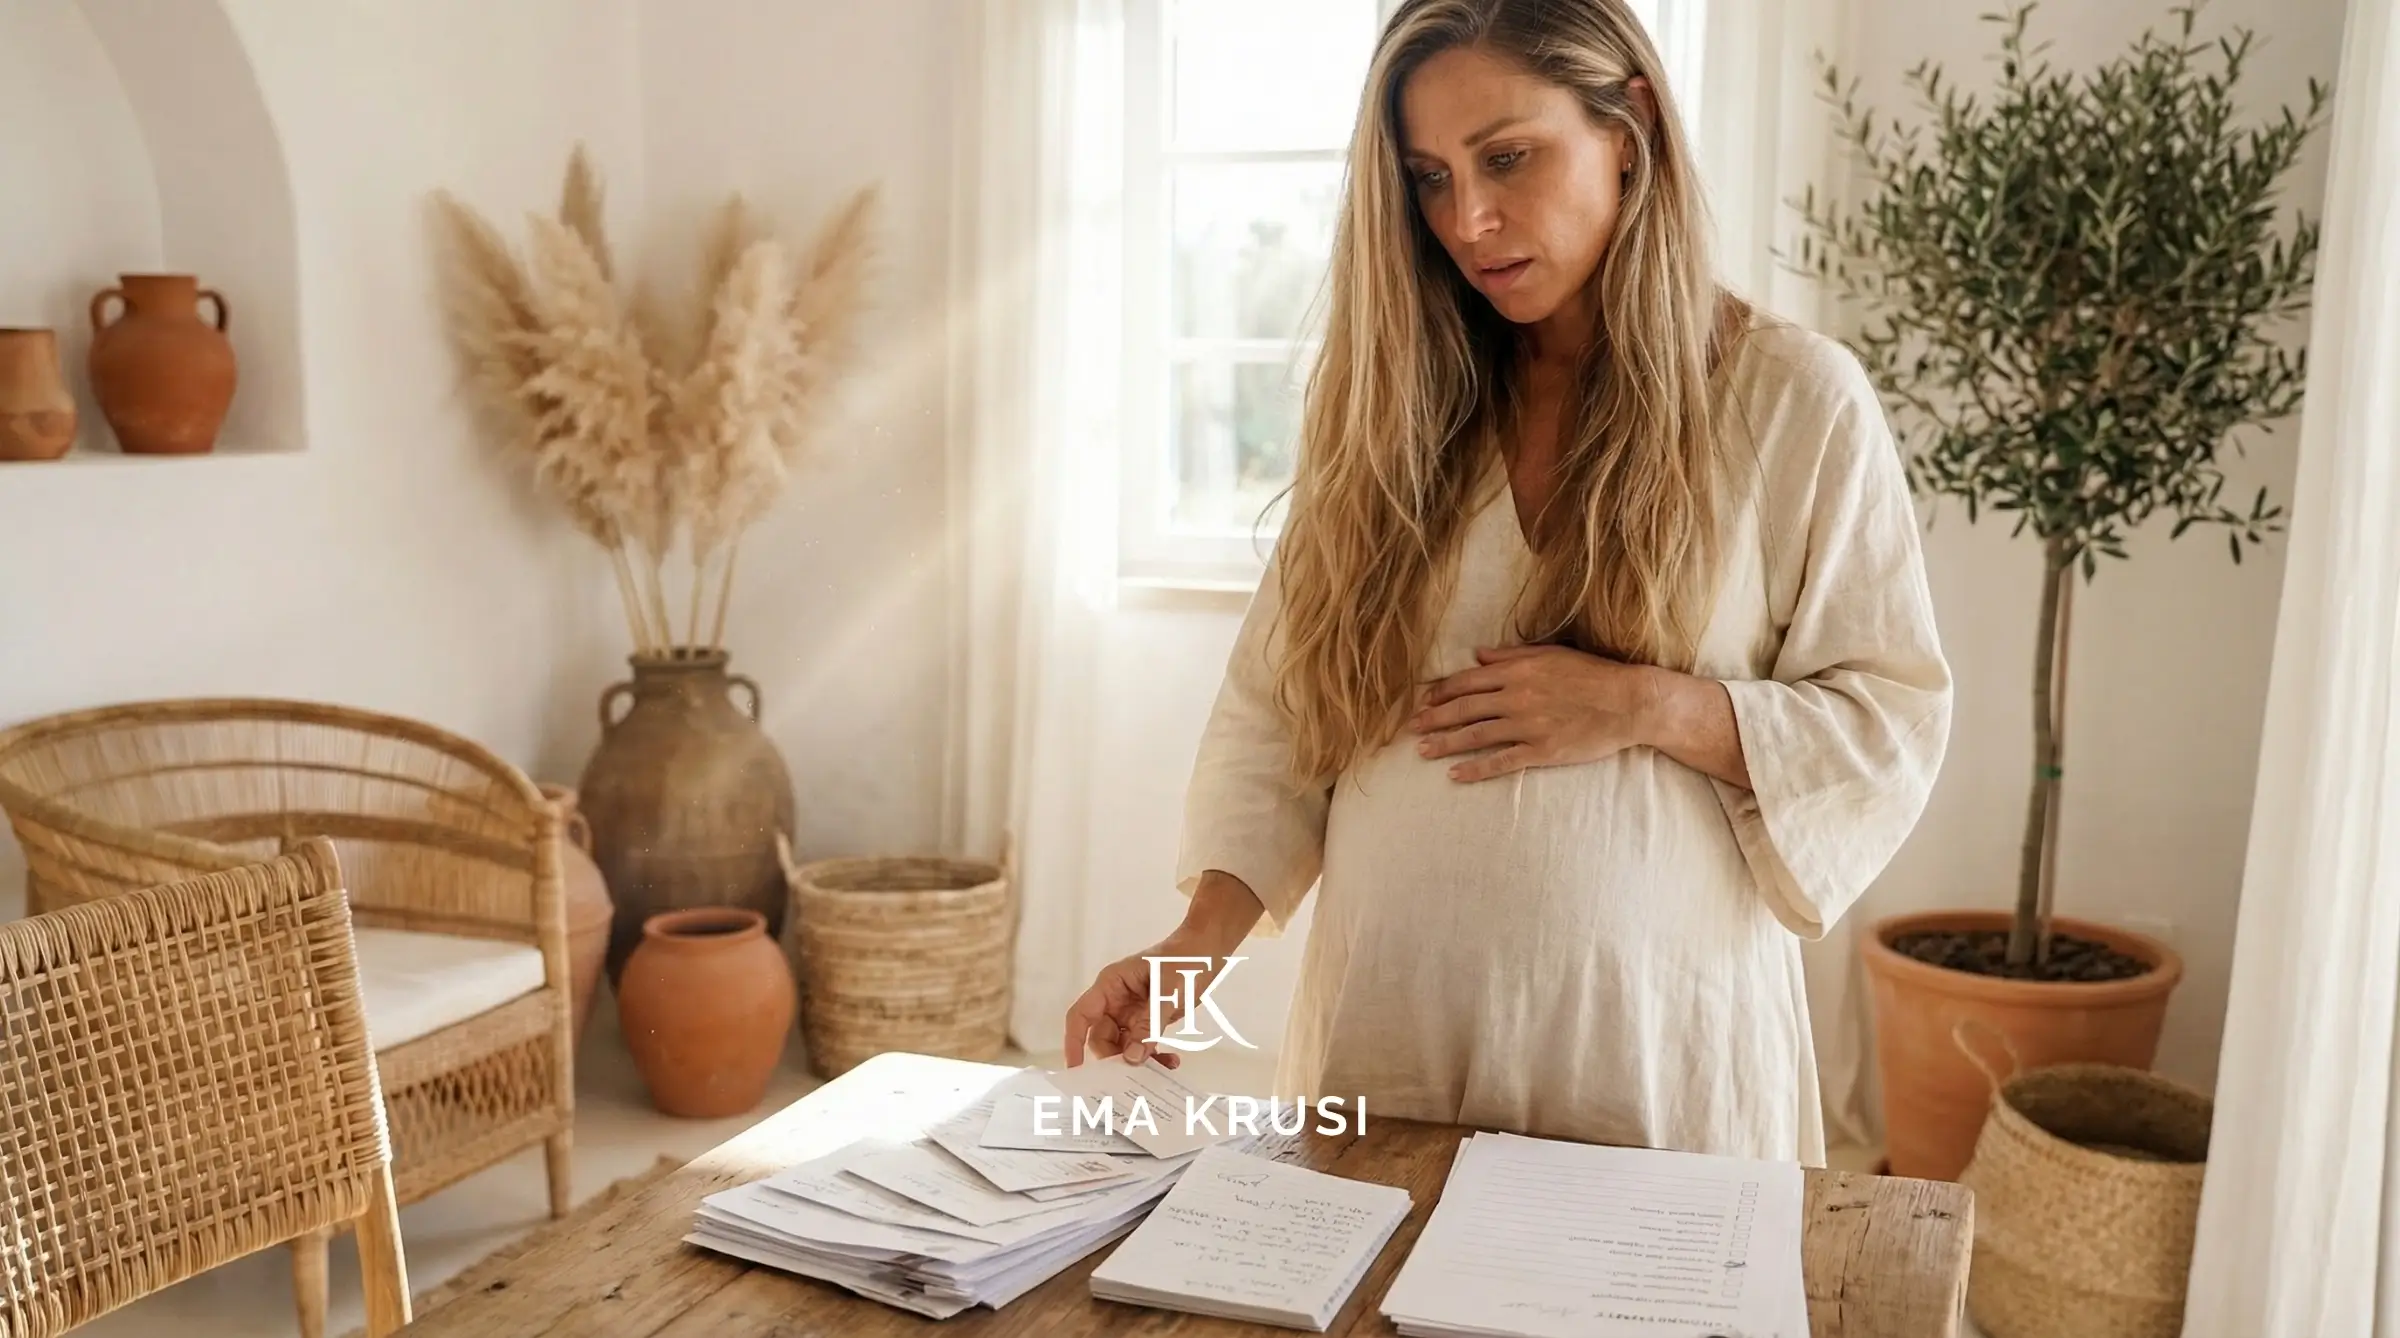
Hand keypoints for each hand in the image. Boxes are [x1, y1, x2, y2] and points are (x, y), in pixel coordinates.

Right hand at [1063, 929, 1233, 1068]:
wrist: (1210, 949)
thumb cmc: (1186, 959)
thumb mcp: (1167, 992)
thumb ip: (1148, 1026)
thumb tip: (1130, 1059)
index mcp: (1111, 985)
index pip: (1081, 1015)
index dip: (1073, 1042)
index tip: (1076, 1069)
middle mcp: (1116, 1000)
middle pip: (1102, 1037)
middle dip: (1115, 1058)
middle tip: (1135, 1076)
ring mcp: (1132, 1011)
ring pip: (1124, 1045)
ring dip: (1139, 1060)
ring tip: (1163, 1069)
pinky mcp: (1149, 1019)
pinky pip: (1143, 1044)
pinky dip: (1154, 1055)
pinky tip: (1171, 1062)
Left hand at [1407, 643, 1661, 781]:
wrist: (1628, 701)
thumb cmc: (1592, 674)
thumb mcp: (1551, 654)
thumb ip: (1512, 656)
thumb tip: (1479, 655)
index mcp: (1518, 671)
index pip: (1467, 681)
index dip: (1441, 692)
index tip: (1423, 701)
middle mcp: (1516, 697)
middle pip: (1463, 708)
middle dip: (1433, 718)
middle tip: (1409, 729)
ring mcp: (1528, 725)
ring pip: (1475, 735)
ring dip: (1445, 743)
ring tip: (1422, 751)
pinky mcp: (1541, 751)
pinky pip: (1501, 761)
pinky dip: (1475, 768)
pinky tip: (1455, 774)